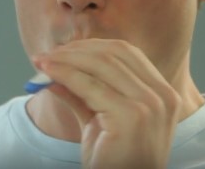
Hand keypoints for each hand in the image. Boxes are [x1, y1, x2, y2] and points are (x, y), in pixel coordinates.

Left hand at [36, 39, 180, 168]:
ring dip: (66, 59)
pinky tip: (48, 74)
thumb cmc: (114, 159)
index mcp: (163, 93)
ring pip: (100, 65)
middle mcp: (163, 95)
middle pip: (114, 54)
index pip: (126, 53)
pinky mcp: (131, 116)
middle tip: (47, 54)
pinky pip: (89, 85)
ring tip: (42, 62)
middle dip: (76, 50)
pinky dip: (65, 74)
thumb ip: (83, 91)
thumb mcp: (100, 119)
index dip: (91, 46)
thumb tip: (52, 67)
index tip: (63, 49)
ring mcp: (150, 105)